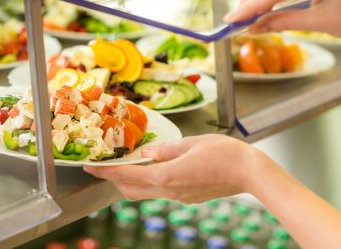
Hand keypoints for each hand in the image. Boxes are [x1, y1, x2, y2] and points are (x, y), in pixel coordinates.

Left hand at [83, 134, 265, 203]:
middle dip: (115, 180)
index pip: (126, 177)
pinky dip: (152, 181)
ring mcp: (179, 197)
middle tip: (107, 165)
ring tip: (130, 164)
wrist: (251, 174)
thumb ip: (164, 149)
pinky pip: (163, 190)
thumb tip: (146, 152)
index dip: (105, 173)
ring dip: (133, 181)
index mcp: (166, 176)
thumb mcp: (191, 143)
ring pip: (146, 192)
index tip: (90, 168)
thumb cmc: (225, 154)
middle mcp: (169, 191)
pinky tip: (157, 167)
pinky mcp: (189, 197)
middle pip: (131, 190)